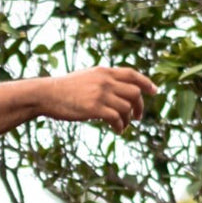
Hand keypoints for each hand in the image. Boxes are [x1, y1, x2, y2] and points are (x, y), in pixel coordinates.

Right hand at [42, 67, 157, 131]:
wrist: (47, 94)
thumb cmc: (64, 89)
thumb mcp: (86, 77)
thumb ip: (102, 80)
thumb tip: (116, 90)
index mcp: (104, 71)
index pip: (132, 74)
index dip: (146, 82)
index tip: (154, 91)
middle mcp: (105, 80)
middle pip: (134, 92)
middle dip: (139, 106)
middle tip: (137, 117)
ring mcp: (100, 94)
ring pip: (127, 107)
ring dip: (128, 120)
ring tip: (123, 126)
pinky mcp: (94, 108)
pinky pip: (116, 118)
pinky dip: (120, 126)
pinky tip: (117, 130)